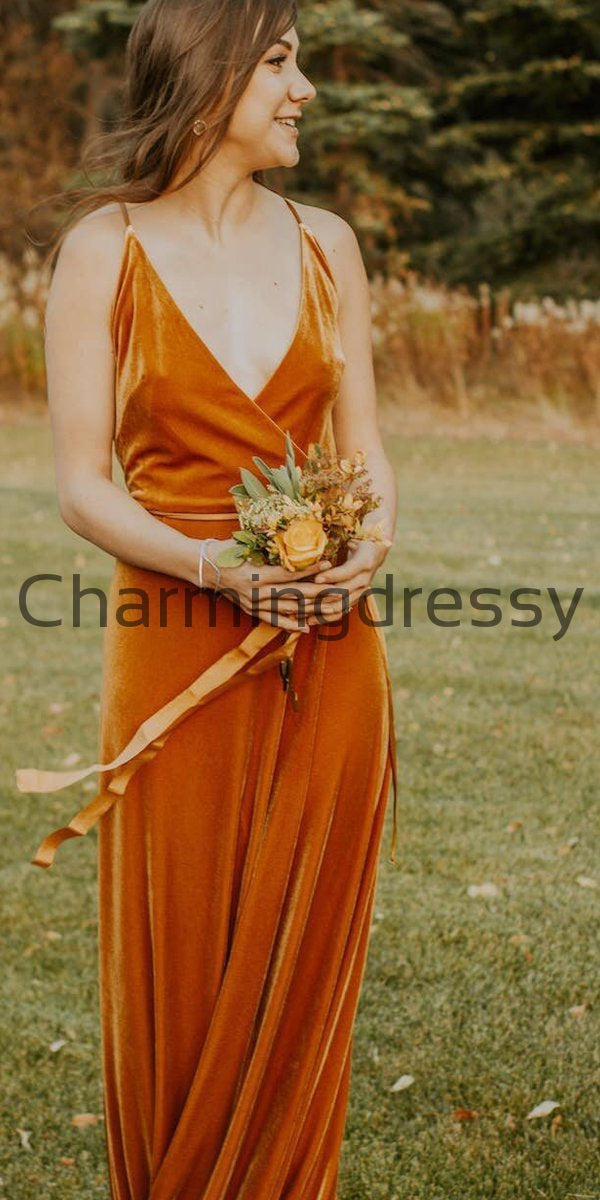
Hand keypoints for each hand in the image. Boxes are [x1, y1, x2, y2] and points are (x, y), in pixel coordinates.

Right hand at [202, 537, 331, 632]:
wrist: (203, 567)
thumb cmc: (225, 550)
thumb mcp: (246, 543)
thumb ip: (270, 544)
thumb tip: (295, 535)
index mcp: (256, 574)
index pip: (289, 573)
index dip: (311, 569)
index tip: (329, 563)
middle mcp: (256, 592)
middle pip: (294, 594)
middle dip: (318, 593)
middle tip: (339, 590)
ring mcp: (254, 604)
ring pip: (287, 609)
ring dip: (310, 610)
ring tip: (330, 609)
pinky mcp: (251, 610)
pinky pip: (274, 620)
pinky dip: (290, 624)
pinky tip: (307, 627)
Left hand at [301, 538, 389, 625]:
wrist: (375, 550)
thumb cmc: (357, 540)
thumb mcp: (350, 538)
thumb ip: (336, 542)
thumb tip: (313, 544)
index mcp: (364, 562)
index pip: (346, 572)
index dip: (331, 576)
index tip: (316, 579)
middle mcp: (365, 579)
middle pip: (342, 592)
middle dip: (320, 597)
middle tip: (300, 600)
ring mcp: (362, 591)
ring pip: (340, 605)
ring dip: (320, 611)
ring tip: (301, 614)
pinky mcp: (357, 598)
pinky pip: (341, 611)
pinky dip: (325, 617)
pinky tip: (310, 620)